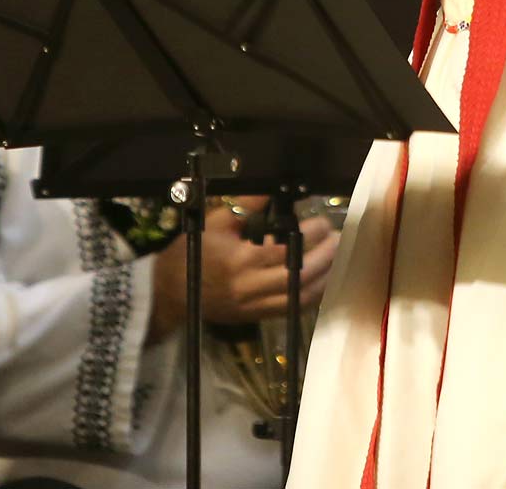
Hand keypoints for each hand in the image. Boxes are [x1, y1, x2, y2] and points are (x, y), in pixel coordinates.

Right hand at [148, 199, 338, 341]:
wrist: (168, 292)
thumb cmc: (192, 252)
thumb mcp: (215, 223)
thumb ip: (246, 206)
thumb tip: (273, 188)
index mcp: (240, 260)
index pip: (286, 250)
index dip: (309, 236)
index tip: (321, 222)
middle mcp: (250, 286)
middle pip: (299, 276)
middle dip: (324, 257)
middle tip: (337, 238)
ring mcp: (254, 306)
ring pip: (300, 298)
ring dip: (324, 278)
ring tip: (335, 257)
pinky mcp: (254, 318)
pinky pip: (291, 310)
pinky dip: (310, 296)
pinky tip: (321, 280)